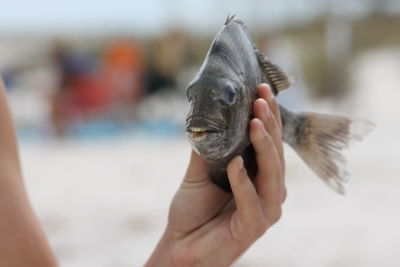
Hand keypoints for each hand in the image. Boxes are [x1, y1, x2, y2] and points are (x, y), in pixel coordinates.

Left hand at [146, 83, 285, 266]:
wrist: (180, 245)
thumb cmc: (193, 210)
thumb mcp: (199, 172)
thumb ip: (208, 148)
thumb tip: (207, 114)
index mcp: (259, 176)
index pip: (268, 142)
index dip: (268, 115)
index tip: (261, 89)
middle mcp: (268, 191)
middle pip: (275, 154)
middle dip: (269, 124)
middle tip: (261, 98)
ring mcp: (264, 211)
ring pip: (272, 175)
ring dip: (264, 148)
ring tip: (254, 122)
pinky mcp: (252, 227)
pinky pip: (252, 201)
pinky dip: (243, 182)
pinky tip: (234, 163)